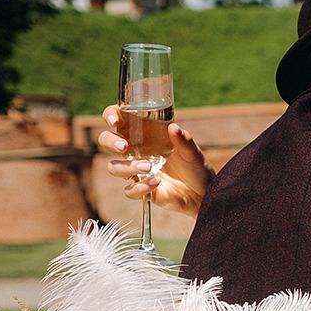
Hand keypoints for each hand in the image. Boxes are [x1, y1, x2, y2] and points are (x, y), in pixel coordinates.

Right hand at [100, 105, 215, 217]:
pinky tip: (156, 183)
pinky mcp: (142, 190)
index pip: (120, 121)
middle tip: (124, 147)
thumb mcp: (193, 153)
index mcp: (145, 136)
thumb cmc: (198, 168)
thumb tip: (173, 127)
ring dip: (126, 167)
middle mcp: (137, 152)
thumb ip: (184, 140)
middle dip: (110, 142)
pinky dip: (140, 187)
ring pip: (113, 167)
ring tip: (148, 167)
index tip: (114, 120)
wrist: (204, 194)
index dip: (111, 116)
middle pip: (106, 141)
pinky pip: (129, 190)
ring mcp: (137, 171)